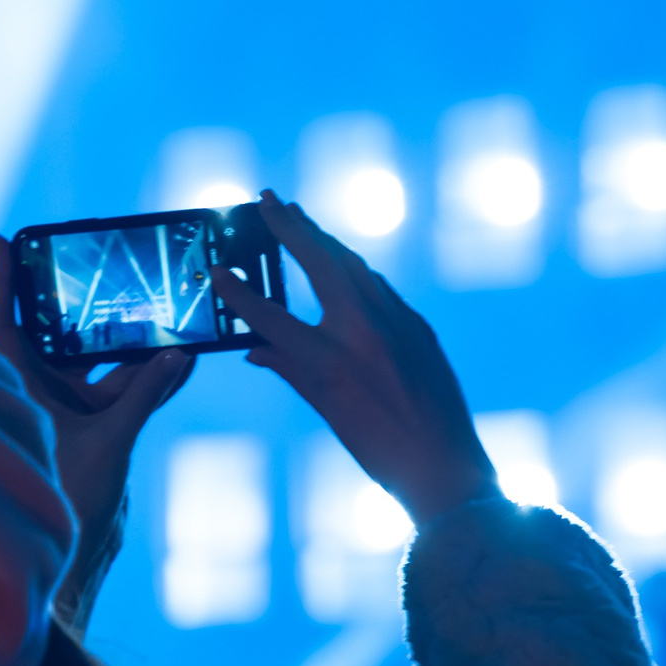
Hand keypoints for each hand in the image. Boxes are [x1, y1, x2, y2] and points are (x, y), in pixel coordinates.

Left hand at [0, 237, 192, 628]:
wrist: (74, 561)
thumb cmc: (68, 505)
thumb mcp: (110, 442)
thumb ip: (143, 396)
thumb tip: (177, 356)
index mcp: (21, 393)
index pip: (5, 324)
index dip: (5, 281)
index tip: (6, 240)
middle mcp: (41, 398)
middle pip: (60, 336)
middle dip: (89, 307)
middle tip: (105, 268)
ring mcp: (69, 415)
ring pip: (100, 366)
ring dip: (133, 348)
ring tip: (165, 316)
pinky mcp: (96, 432)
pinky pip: (123, 393)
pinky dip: (149, 379)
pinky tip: (181, 361)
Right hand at [212, 193, 496, 523]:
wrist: (446, 467)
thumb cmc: (382, 449)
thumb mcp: (328, 410)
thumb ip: (289, 370)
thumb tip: (255, 348)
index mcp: (330, 360)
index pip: (270, 316)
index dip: (240, 293)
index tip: (219, 270)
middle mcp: (363, 331)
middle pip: (318, 262)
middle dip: (290, 226)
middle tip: (268, 198)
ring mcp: (396, 323)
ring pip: (352, 265)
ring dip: (322, 239)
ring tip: (298, 218)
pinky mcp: (418, 327)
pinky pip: (378, 286)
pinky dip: (353, 269)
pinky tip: (341, 263)